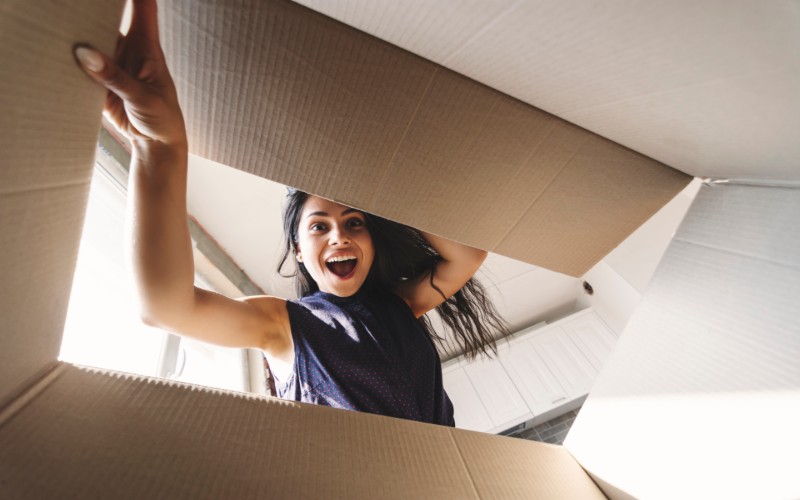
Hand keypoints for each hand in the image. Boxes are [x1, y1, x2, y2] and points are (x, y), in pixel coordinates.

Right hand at [74, 0, 186, 150]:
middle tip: (74, 9)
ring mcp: (111, 64)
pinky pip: (80, 67)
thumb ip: (115, 77)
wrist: (156, 144)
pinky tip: (57, 56)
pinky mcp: (98, 81)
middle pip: (108, 20)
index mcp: (147, 47)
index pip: (143, 9)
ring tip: (61, 30)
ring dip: (77, 38)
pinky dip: (70, 63)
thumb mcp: (143, 98)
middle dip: (92, 13)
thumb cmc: (162, 118)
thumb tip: (85, 53)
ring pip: (90, 42)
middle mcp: (128, 50)